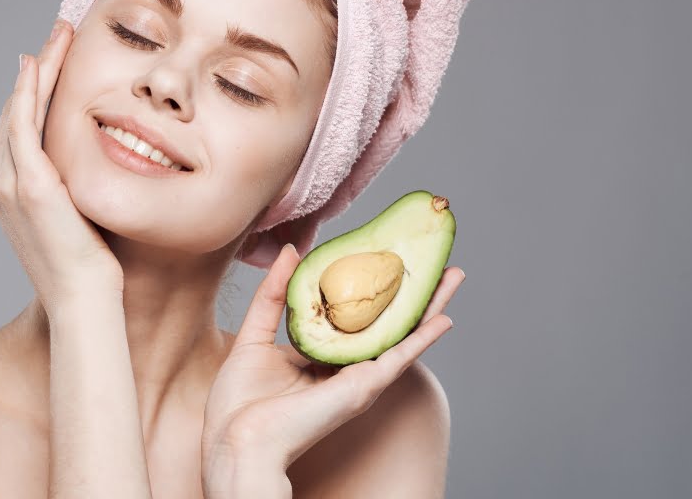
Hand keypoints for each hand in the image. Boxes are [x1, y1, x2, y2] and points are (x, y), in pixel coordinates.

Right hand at [0, 18, 122, 311]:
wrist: (85, 300)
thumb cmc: (90, 266)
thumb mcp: (77, 215)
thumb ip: (73, 185)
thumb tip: (89, 164)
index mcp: (8, 190)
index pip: (20, 126)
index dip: (36, 89)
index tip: (55, 58)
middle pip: (16, 110)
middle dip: (37, 70)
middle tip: (58, 34)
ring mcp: (8, 182)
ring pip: (19, 108)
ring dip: (38, 68)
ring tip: (58, 35)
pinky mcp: (28, 183)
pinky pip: (23, 122)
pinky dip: (28, 89)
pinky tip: (39, 61)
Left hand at [201, 243, 463, 476]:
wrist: (238, 440)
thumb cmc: (240, 401)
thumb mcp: (254, 332)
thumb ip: (275, 293)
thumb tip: (292, 251)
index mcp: (320, 355)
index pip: (352, 315)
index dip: (371, 287)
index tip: (385, 256)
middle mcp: (344, 366)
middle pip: (386, 321)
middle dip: (411, 291)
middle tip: (433, 259)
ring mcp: (357, 377)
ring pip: (403, 334)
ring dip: (430, 305)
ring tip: (452, 275)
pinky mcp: (362, 388)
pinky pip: (399, 357)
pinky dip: (423, 337)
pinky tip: (445, 318)